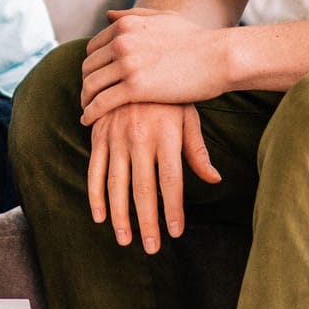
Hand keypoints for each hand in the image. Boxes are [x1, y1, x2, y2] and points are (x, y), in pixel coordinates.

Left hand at [80, 8, 229, 122]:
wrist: (218, 56)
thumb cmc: (196, 39)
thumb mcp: (163, 18)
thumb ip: (133, 15)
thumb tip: (107, 15)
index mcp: (126, 25)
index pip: (93, 48)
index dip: (92, 66)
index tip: (95, 79)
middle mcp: (122, 42)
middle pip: (88, 67)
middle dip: (86, 83)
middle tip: (88, 98)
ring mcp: (127, 64)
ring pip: (91, 85)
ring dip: (85, 100)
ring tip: (87, 111)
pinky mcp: (135, 88)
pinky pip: (102, 102)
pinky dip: (91, 113)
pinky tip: (88, 122)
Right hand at [88, 102, 220, 252]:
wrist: (135, 62)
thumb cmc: (169, 95)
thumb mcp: (188, 116)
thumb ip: (197, 150)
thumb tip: (214, 179)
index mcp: (166, 135)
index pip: (171, 181)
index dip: (174, 210)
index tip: (175, 232)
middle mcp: (139, 138)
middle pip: (144, 189)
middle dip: (148, 222)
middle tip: (151, 247)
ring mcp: (116, 137)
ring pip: (116, 185)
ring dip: (120, 216)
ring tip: (125, 240)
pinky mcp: (99, 135)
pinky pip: (94, 170)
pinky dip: (95, 195)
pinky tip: (99, 216)